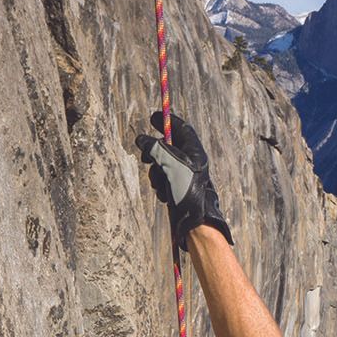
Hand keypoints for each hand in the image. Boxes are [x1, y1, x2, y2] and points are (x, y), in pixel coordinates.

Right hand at [136, 111, 232, 250]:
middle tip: (144, 155)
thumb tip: (141, 139)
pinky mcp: (177, 188)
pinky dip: (160, 185)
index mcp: (194, 151)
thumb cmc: (186, 190)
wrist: (193, 220)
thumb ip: (155, 148)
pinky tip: (165, 195)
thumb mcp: (169, 163)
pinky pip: (163, 179)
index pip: (180, 129)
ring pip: (162, 164)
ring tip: (161, 183)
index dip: (166, 121)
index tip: (152, 117)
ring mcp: (183, 175)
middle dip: (154, 152)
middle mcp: (190, 161)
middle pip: (168, 146)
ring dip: (156, 173)